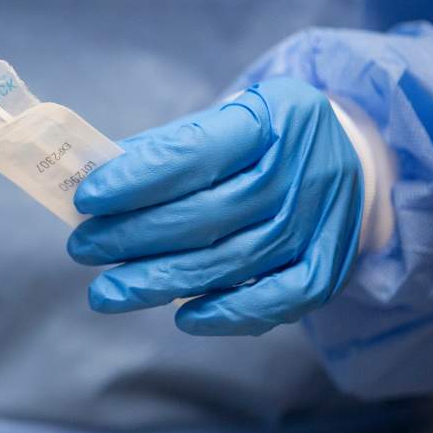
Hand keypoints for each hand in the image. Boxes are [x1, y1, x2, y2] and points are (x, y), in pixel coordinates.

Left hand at [67, 77, 362, 334]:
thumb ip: (165, 148)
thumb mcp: (225, 120)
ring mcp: (321, 223)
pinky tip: (181, 316)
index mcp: (275, 117)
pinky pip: (276, 301)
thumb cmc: (263, 142)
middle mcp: (304, 170)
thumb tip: (96, 182)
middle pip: (209, 214)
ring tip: (107, 292)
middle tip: (84, 248)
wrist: (347, 157)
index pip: (196, 152)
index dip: (138, 179)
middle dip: (135, 236)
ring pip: (232, 261)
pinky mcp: (329, 268)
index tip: (87, 200)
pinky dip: (226, 313)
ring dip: (160, 281)